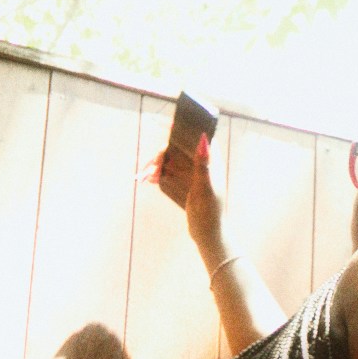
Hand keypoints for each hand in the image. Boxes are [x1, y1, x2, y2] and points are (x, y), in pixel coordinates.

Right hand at [148, 127, 226, 263]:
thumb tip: (203, 138)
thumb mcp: (205, 188)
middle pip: (179, 149)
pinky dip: (159, 174)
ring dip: (158, 165)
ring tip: (145, 176)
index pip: (199, 136)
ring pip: (172, 161)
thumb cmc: (210, 212)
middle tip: (150, 167)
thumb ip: (203, 164)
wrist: (207, 235)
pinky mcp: (185, 183)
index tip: (169, 124)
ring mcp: (193, 174)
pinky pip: (169, 173)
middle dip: (162, 155)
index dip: (185, 128)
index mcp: (211, 162)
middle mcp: (202, 164)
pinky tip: (149, 180)